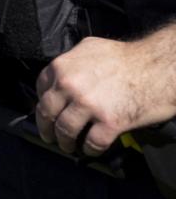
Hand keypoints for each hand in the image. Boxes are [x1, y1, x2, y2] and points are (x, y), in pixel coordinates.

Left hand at [35, 32, 175, 155]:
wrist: (159, 68)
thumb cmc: (128, 58)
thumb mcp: (90, 48)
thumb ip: (71, 61)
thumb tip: (61, 74)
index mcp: (62, 67)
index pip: (40, 89)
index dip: (42, 103)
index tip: (46, 113)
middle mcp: (70, 85)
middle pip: (47, 112)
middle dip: (46, 127)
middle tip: (48, 135)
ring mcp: (88, 105)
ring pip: (65, 130)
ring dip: (65, 142)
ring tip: (68, 146)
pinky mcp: (109, 122)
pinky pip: (92, 142)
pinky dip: (90, 149)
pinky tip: (91, 149)